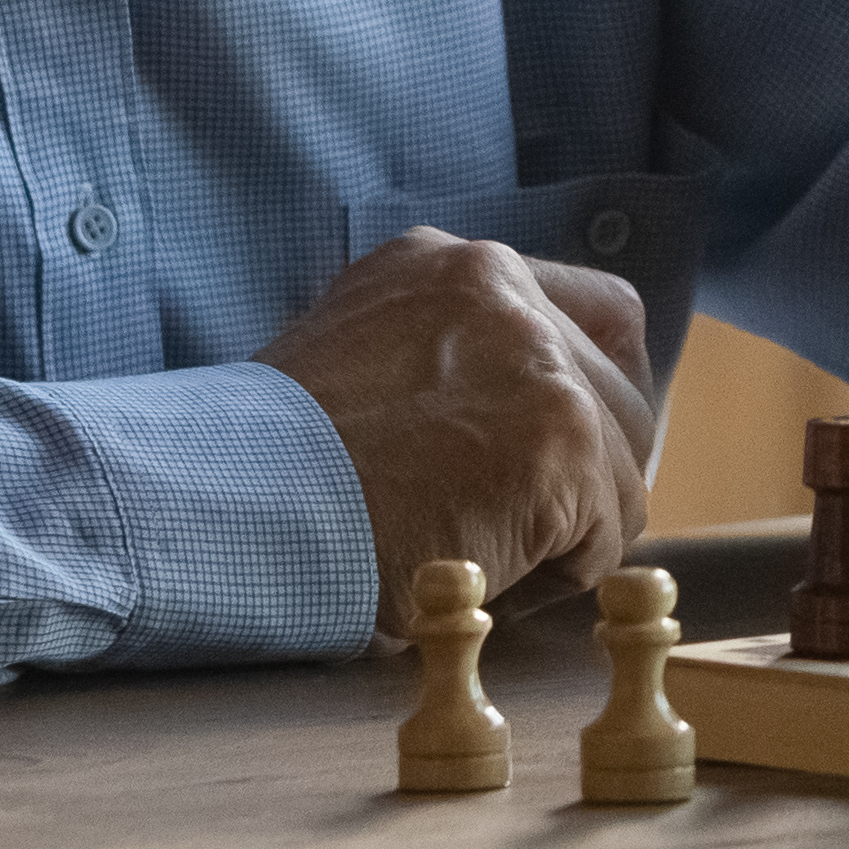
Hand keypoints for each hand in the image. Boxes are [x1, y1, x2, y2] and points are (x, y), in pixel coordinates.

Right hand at [260, 229, 656, 636]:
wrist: (223, 507)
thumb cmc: (262, 472)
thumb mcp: (357, 364)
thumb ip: (444, 368)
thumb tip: (510, 431)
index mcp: (451, 268)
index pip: (596, 315)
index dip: (593, 395)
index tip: (560, 458)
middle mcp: (502, 291)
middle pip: (625, 391)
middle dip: (589, 473)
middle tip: (520, 529)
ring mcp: (539, 362)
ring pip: (622, 474)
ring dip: (562, 535)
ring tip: (471, 558)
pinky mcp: (561, 442)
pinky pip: (604, 540)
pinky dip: (549, 581)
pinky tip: (473, 577)